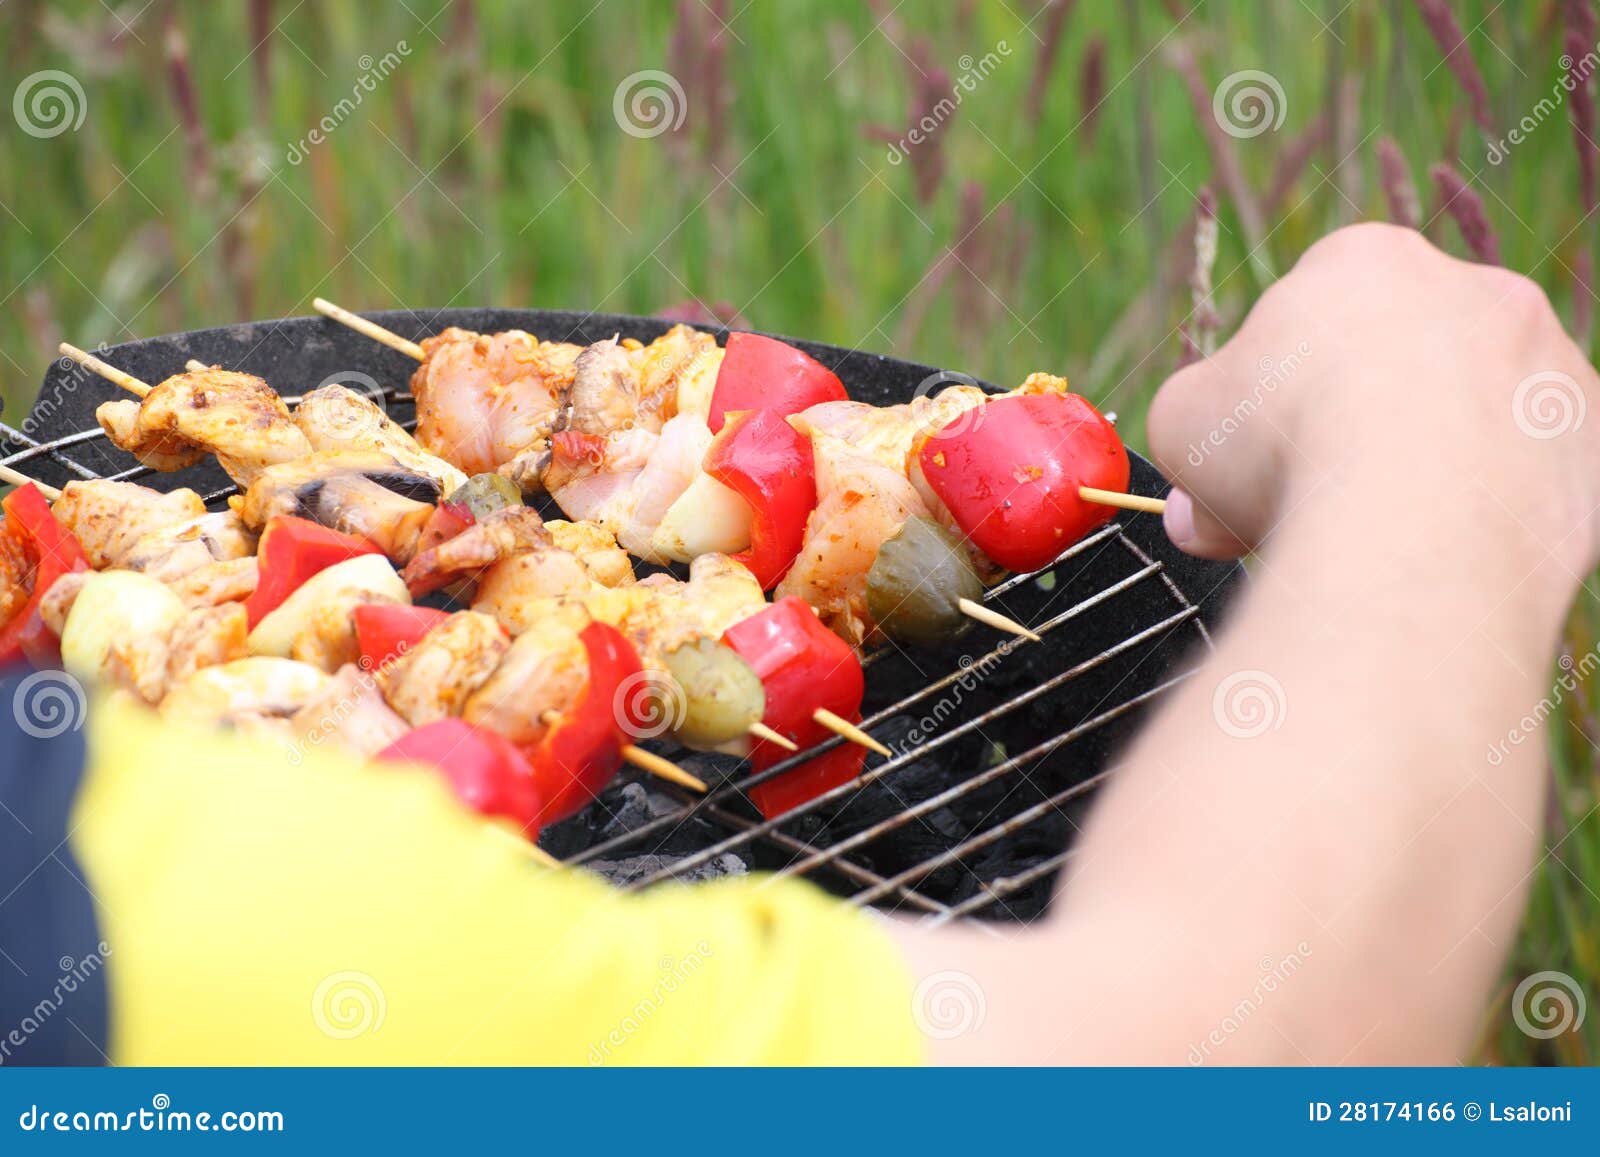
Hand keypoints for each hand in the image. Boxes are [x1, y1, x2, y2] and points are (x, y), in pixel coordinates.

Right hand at [1146, 223, 1599, 570]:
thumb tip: (1195, 510)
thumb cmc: (1282, 447)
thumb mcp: (1183, 427)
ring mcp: (1549, 364)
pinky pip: (1530, 480)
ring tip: (1377, 538)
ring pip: (1476, 418)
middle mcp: (1475, 290)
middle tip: (1310, 500)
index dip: (1273, 392)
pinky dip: (1487, 514)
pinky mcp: (1592, 445)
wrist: (1413, 518)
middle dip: (1356, 426)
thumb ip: (1192, 443)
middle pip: (1402, 363)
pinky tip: (1442, 556)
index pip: (1314, 317)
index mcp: (1366, 262)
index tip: (1255, 454)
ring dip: (1430, 468)